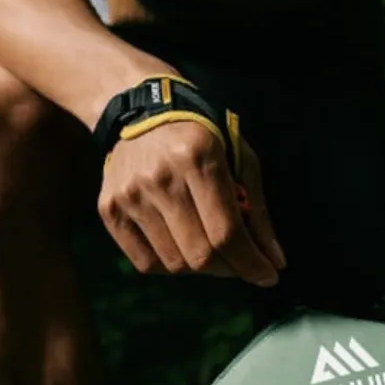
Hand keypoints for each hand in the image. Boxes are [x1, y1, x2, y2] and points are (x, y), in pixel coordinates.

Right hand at [97, 119, 286, 285]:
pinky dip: (170, 265)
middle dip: (229, 269)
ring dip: (201, 267)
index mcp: (197, 157)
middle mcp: (160, 177)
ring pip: (175, 264)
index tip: (267, 277)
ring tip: (210, 249)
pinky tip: (181, 246)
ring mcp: (130, 195)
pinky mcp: (109, 209)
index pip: (226, 232)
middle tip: (239, 263)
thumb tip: (274, 263)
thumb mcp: (238, 159)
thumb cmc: (200, 136)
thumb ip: (257, 211)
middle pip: (200, 255)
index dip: (250, 263)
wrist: (139, 107)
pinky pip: (146, 264)